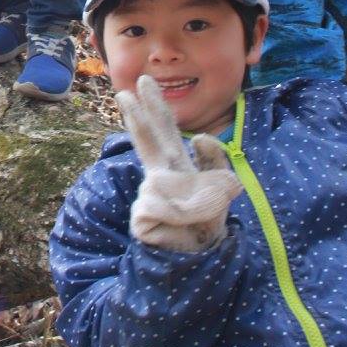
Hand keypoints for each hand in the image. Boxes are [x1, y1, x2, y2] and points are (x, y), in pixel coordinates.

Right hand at [116, 75, 243, 251]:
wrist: (194, 263)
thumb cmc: (207, 225)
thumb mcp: (222, 191)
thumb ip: (216, 163)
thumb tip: (198, 138)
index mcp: (177, 166)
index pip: (166, 132)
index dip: (156, 107)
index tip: (145, 83)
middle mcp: (160, 177)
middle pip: (148, 140)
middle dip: (136, 112)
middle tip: (124, 87)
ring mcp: (149, 197)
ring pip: (161, 179)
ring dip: (186, 194)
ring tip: (187, 208)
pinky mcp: (143, 219)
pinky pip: (163, 208)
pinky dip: (180, 218)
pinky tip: (177, 229)